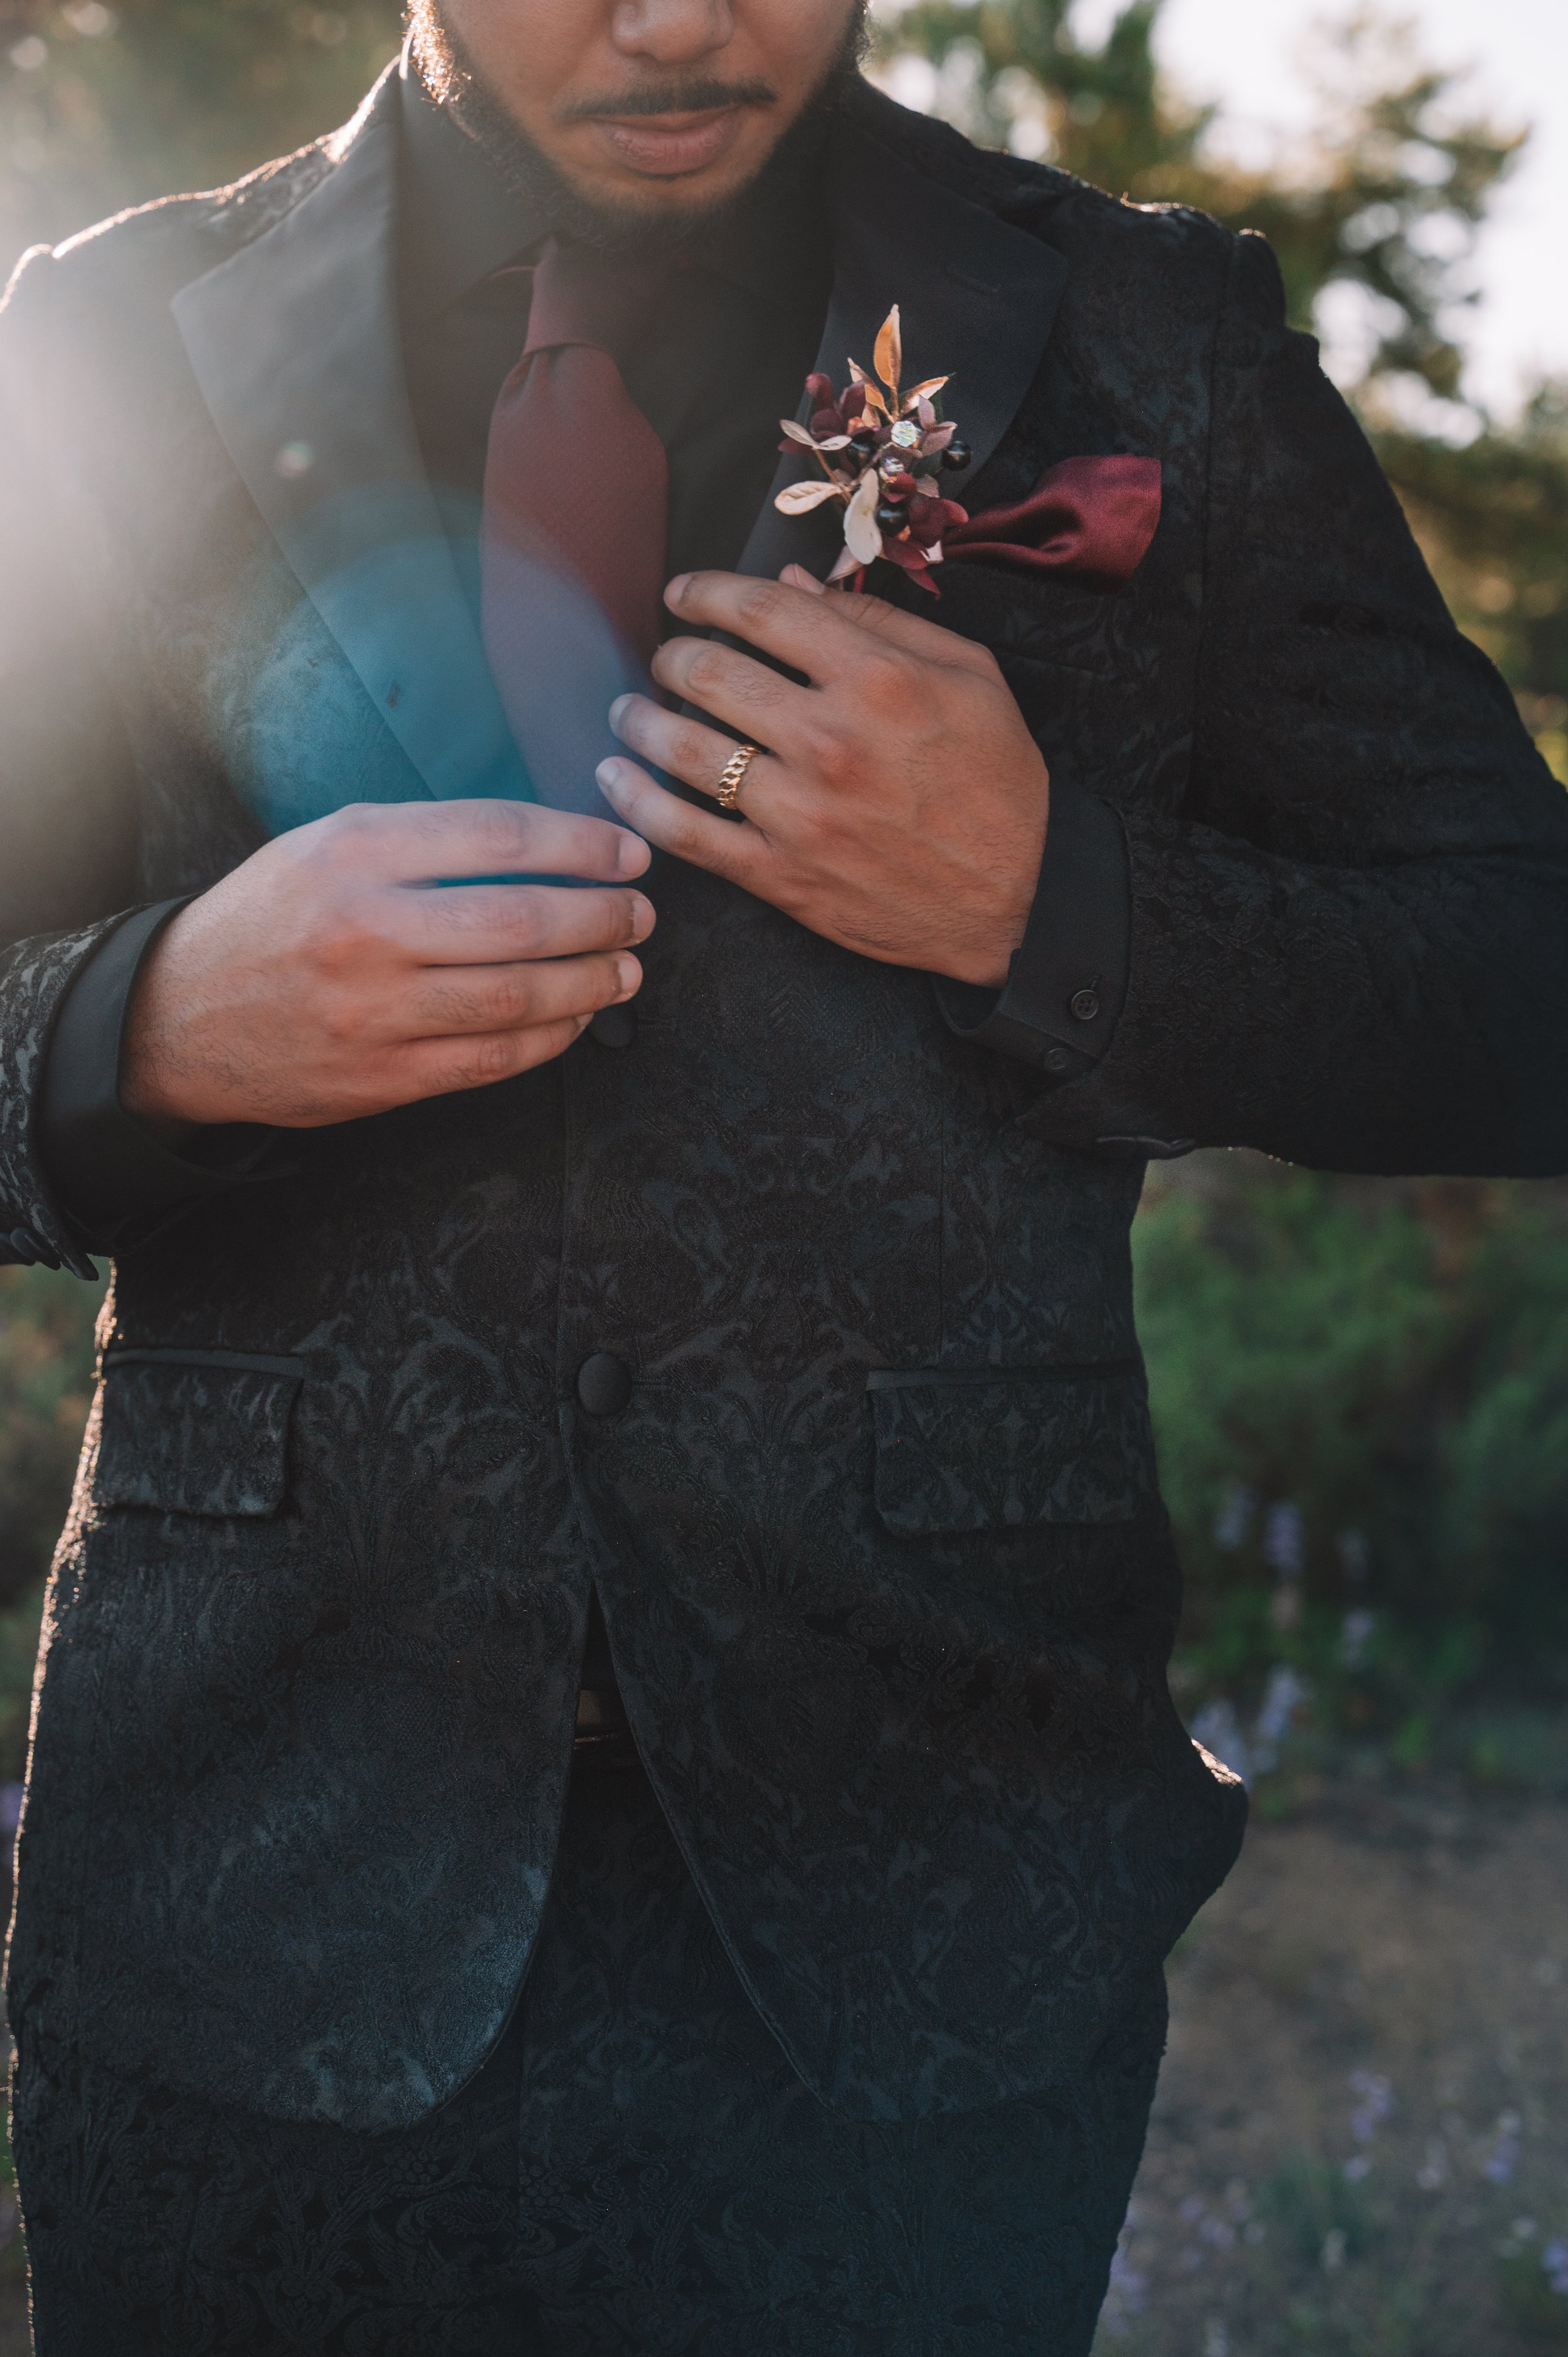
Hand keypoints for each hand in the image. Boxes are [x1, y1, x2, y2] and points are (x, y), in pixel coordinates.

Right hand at [121, 801, 653, 1128]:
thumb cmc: (272, 919)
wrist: (179, 1018)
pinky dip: (551, 1039)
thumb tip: (547, 845)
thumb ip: (426, 841)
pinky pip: (493, 1061)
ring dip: (591, 984)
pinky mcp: (381, 1079)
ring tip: (626, 968)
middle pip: (521, 921)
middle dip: (603, 917)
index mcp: (353, 852)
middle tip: (641, 914)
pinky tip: (578, 1019)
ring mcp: (374, 1012)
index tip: (628, 853)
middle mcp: (364, 929)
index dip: (581, 845)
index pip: (497, 838)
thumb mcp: (327, 845)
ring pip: (518, 998)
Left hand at [596, 566, 1049, 987]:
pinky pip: (686, 835)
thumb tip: (797, 580)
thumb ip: (880, 622)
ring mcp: (800, 813)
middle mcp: (830, 740)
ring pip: (684, 751)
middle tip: (664, 658)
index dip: (707, 591)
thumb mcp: (970, 676)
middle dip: (671, 656)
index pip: (762, 609)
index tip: (683, 593)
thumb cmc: (998, 783)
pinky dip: (638, 803)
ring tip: (629, 712)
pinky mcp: (781, 875)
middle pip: (711, 674)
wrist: (1018, 899)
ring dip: (639, 722)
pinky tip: (616, 778)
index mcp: (877, 678)